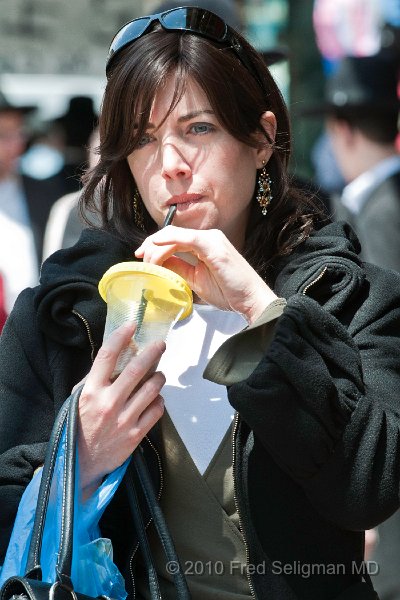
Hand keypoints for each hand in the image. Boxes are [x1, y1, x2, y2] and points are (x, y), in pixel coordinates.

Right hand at [77, 323, 165, 498]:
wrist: (80, 464)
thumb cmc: (80, 427)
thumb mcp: (78, 400)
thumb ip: (94, 380)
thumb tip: (115, 357)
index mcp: (91, 392)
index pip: (107, 356)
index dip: (121, 337)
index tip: (132, 325)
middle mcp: (108, 403)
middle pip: (137, 369)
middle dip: (153, 352)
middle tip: (160, 345)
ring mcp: (124, 419)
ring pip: (152, 388)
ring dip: (159, 377)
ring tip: (158, 375)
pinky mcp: (136, 434)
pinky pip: (157, 409)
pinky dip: (159, 400)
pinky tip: (155, 399)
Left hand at [135, 226, 277, 323]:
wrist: (251, 299)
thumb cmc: (229, 292)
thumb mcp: (196, 280)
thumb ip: (180, 269)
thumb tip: (160, 264)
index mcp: (205, 244)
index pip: (174, 239)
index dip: (154, 245)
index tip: (141, 257)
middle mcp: (209, 237)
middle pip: (171, 234)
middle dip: (150, 245)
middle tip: (139, 259)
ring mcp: (212, 239)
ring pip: (174, 236)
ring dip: (156, 248)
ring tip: (148, 263)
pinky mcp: (213, 245)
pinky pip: (186, 239)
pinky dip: (168, 242)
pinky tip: (156, 249)